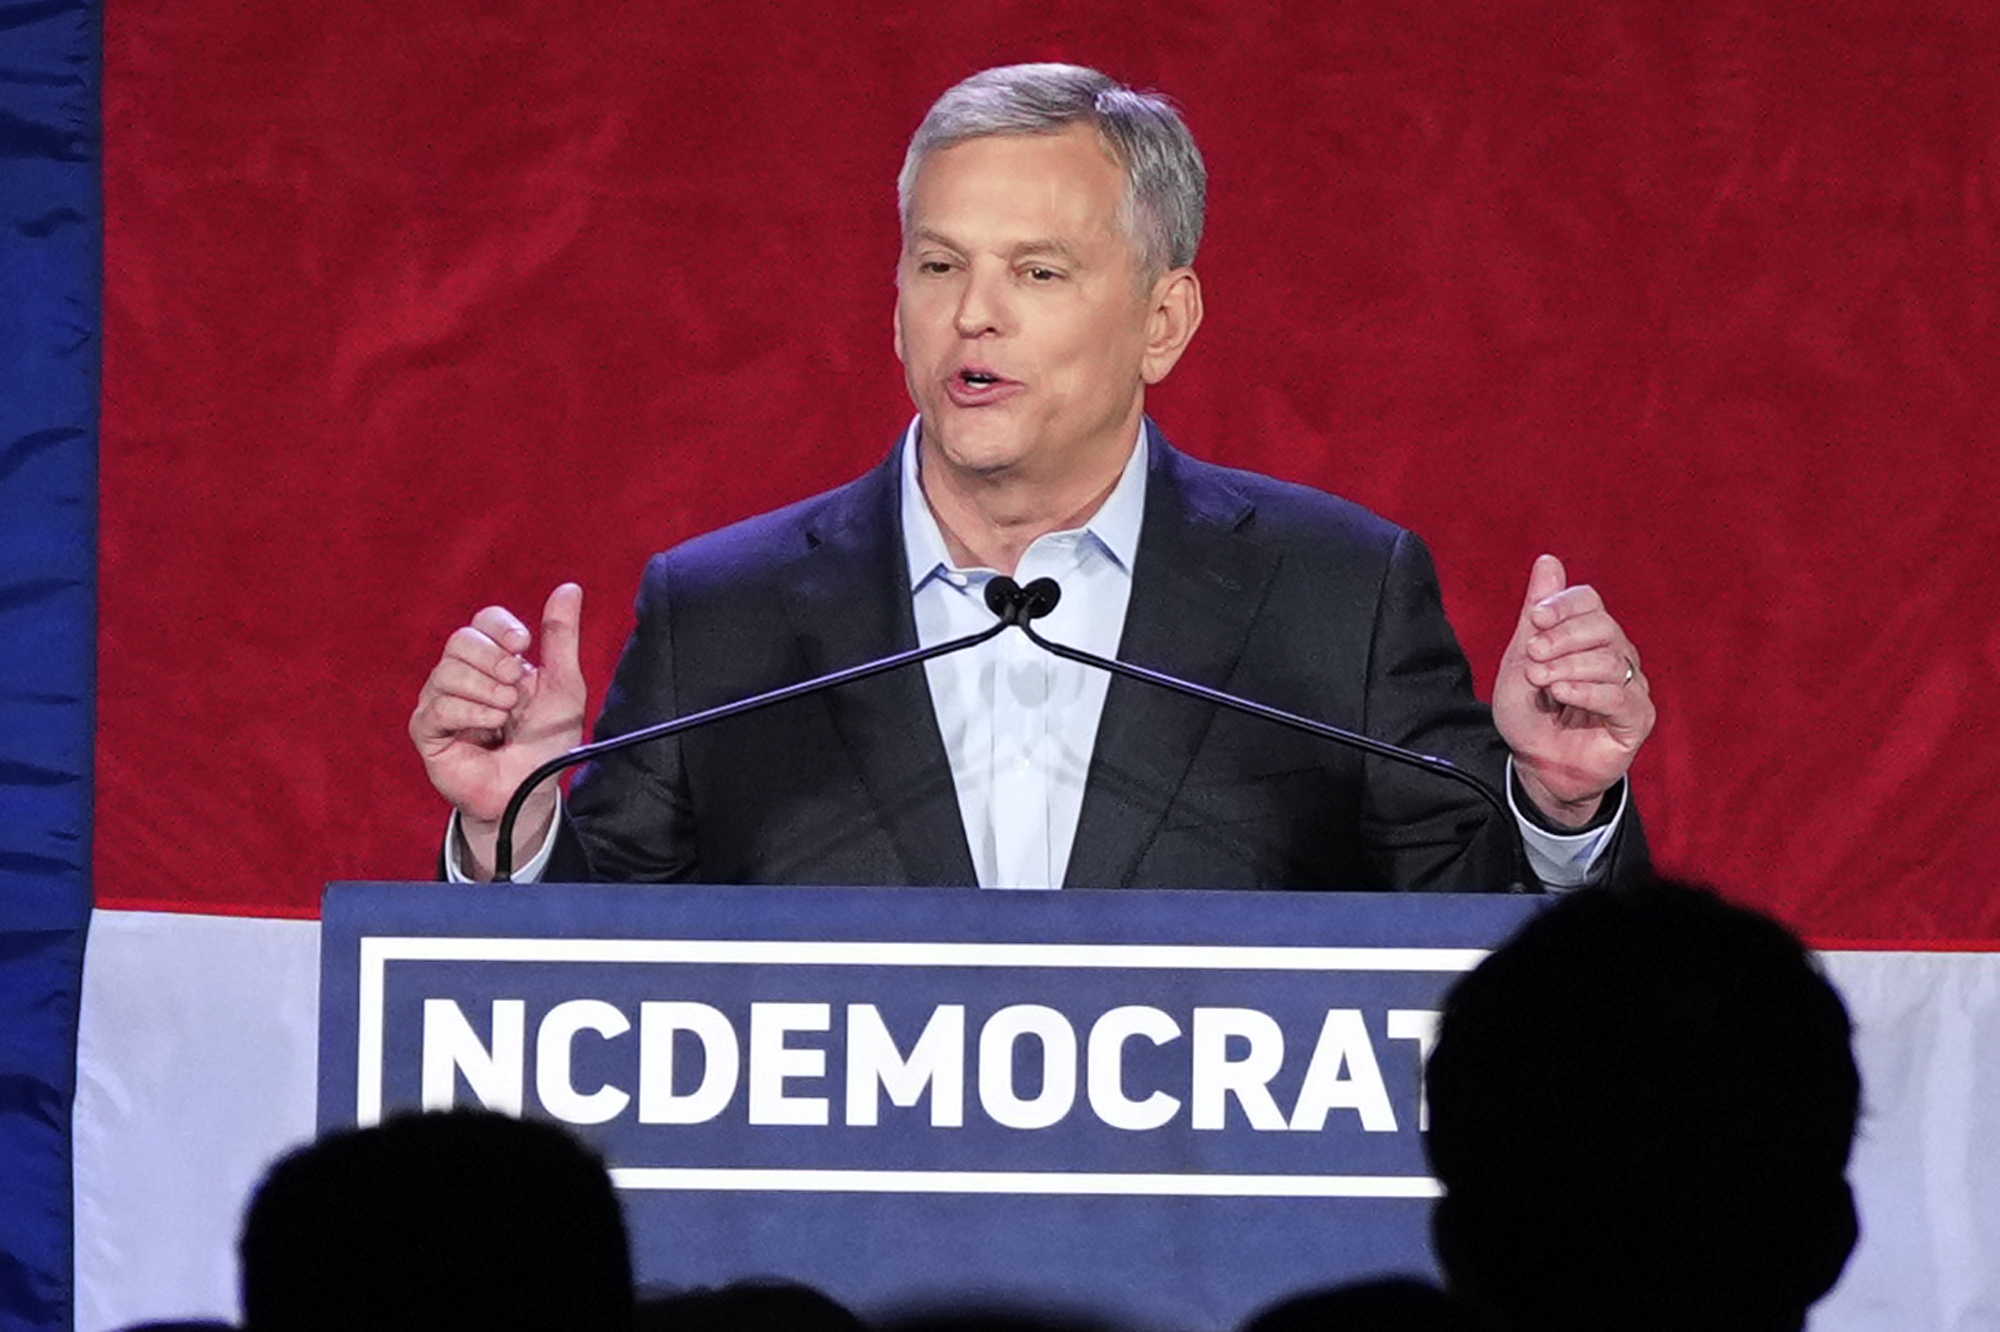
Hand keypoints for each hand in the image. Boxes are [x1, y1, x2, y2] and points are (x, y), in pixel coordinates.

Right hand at [409, 583, 586, 875]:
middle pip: (461, 640)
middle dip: (494, 661)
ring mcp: (441, 701)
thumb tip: (570, 587)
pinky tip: (490, 729)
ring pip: (448, 672)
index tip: (523, 645)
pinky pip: (439, 706)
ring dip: (488, 693)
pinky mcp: (427, 729)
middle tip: (516, 689)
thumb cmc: (546, 742)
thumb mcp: (564, 687)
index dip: (500, 628)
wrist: (531, 791)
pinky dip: (471, 714)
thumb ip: (562, 639)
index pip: (483, 622)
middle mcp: (462, 675)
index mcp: (494, 661)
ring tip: (506, 717)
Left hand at [1492, 555, 1654, 826]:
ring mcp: (1632, 687)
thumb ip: (1538, 612)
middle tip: (1533, 657)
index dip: (1564, 605)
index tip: (1535, 620)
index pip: (1589, 601)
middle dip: (1562, 638)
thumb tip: (1548, 559)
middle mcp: (1618, 656)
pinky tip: (1561, 693)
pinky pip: (1620, 697)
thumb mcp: (1523, 659)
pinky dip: (1587, 691)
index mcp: (1591, 636)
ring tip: (1540, 682)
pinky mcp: (1637, 719)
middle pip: (1602, 627)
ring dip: (1568, 668)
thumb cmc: (1530, 712)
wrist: (1535, 764)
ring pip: (1610, 661)